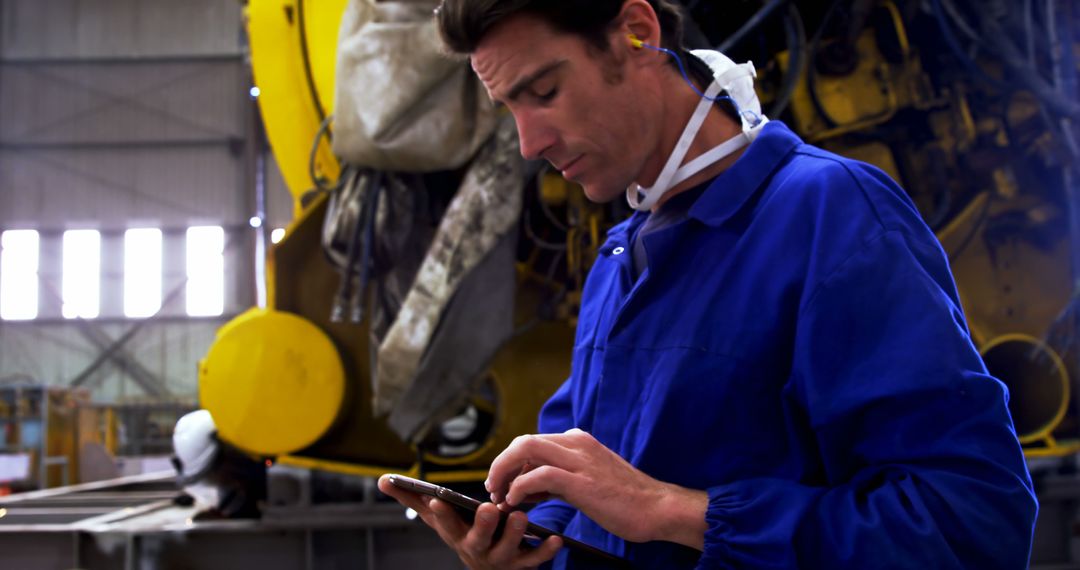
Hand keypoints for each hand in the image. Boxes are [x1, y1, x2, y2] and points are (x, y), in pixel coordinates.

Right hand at [377, 474, 561, 568]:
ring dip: (514, 534)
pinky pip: (534, 561)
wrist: (492, 568)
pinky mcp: (522, 565)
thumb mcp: (440, 520)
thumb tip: (383, 480)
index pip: (443, 524)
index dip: (440, 513)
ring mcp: (499, 560)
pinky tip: (555, 538)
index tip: (435, 496)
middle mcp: (475, 550)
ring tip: (522, 516)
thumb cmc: (464, 534)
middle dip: (483, 527)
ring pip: (507, 551)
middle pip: (477, 541)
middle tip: (491, 509)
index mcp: (456, 535)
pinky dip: (545, 551)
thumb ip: (413, 500)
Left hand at [485, 428, 707, 548]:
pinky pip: (537, 476)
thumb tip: (529, 488)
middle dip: (501, 465)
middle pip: (523, 441)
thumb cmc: (626, 500)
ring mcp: (579, 460)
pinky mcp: (581, 481)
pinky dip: (519, 488)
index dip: (511, 463)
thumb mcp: (588, 481)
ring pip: (525, 449)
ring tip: (500, 496)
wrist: (659, 508)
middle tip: (493, 489)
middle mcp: (576, 444)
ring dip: (504, 472)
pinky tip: (516, 503)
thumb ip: (559, 479)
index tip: (504, 485)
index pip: (532, 442)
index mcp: (578, 442)